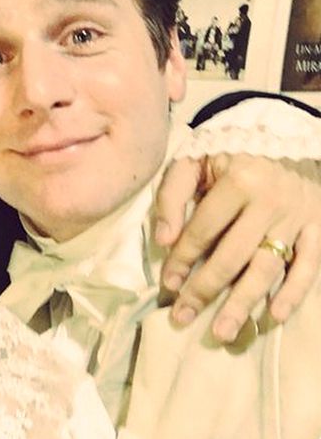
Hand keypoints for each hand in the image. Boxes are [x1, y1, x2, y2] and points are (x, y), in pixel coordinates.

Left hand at [155, 154, 320, 341]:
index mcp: (238, 180)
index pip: (203, 229)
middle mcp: (271, 200)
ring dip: (245, 303)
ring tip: (223, 332)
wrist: (282, 136)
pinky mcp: (318, 225)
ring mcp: (298, 216)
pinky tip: (275, 317)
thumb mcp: (192, 162)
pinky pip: (309, 265)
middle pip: (233, 255)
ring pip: (268, 267)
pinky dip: (294, 293)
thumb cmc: (227, 154)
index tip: (167, 284)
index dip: (182, 259)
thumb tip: (163, 240)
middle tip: (183, 316)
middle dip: (205, 289)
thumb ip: (172, 197)